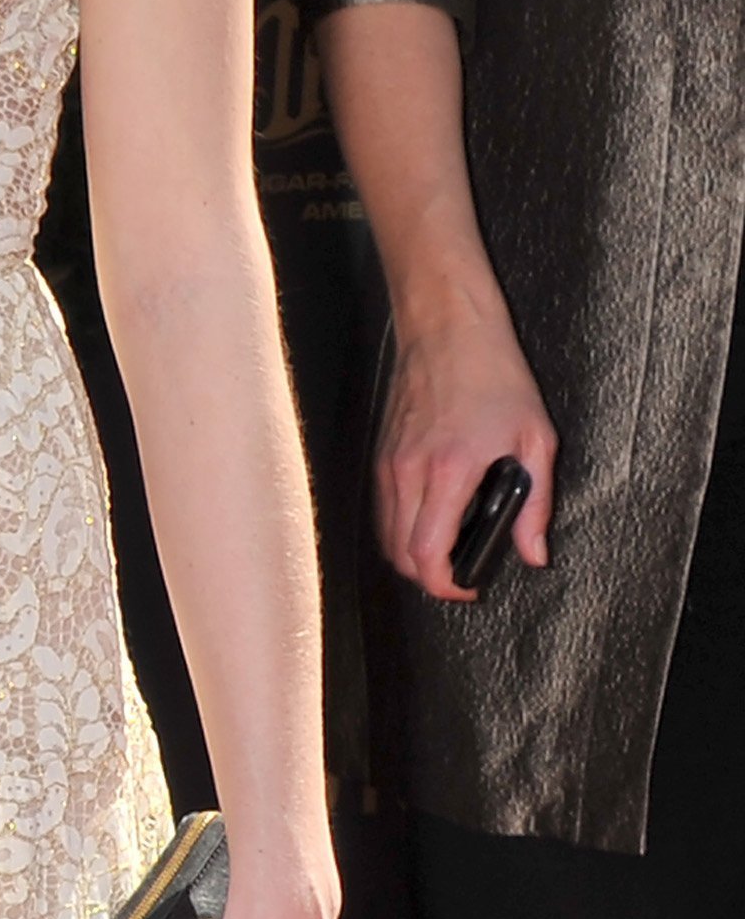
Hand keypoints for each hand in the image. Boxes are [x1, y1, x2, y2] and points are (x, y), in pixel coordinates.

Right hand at [375, 297, 554, 597]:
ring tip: (449, 550)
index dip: (446, 583)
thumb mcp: (536, 440)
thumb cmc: (494, 377)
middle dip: (429, 576)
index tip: (468, 587)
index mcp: (449, 472)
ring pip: (386, 534)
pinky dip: (402, 527)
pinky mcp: (382, 455)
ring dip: (412, 554)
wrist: (448, 331)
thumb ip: (535, 505)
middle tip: (463, 574)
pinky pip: (384, 508)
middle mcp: (408, 472)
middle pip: (400, 553)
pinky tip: (431, 520)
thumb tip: (533, 552)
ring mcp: (389, 464)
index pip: (427, 552)